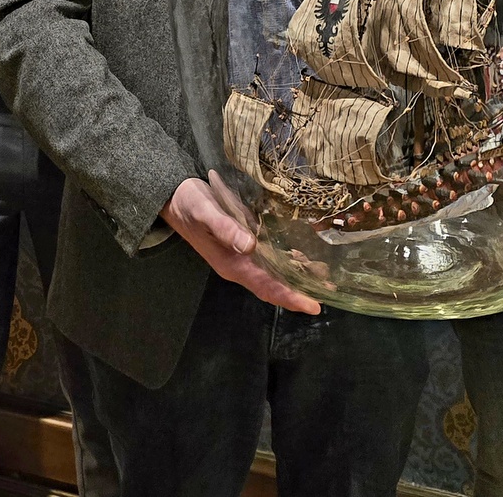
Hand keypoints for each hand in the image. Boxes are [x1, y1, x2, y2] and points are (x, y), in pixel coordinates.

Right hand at [161, 173, 320, 314]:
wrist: (173, 196)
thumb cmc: (189, 203)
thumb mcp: (204, 211)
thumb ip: (225, 227)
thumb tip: (250, 245)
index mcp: (231, 264)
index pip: (265, 286)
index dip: (290, 297)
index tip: (313, 305)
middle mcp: (238, 265)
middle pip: (274, 285)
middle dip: (299, 290)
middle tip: (328, 291)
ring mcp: (241, 255)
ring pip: (274, 272)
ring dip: (297, 275)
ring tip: (324, 275)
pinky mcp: (243, 243)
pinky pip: (269, 258)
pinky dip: (288, 259)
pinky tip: (303, 253)